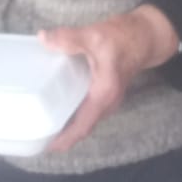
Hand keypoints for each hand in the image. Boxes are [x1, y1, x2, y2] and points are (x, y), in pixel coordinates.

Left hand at [38, 5, 180, 152]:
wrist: (145, 35)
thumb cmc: (123, 38)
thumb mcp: (94, 35)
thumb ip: (69, 38)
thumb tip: (43, 38)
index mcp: (103, 95)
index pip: (82, 127)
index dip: (64, 139)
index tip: (45, 146)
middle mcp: (107, 103)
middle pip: (82, 127)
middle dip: (61, 135)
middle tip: (37, 134)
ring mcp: (108, 99)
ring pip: (85, 119)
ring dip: (68, 124)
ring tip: (44, 122)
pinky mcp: (106, 92)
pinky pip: (88, 109)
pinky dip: (74, 112)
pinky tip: (59, 103)